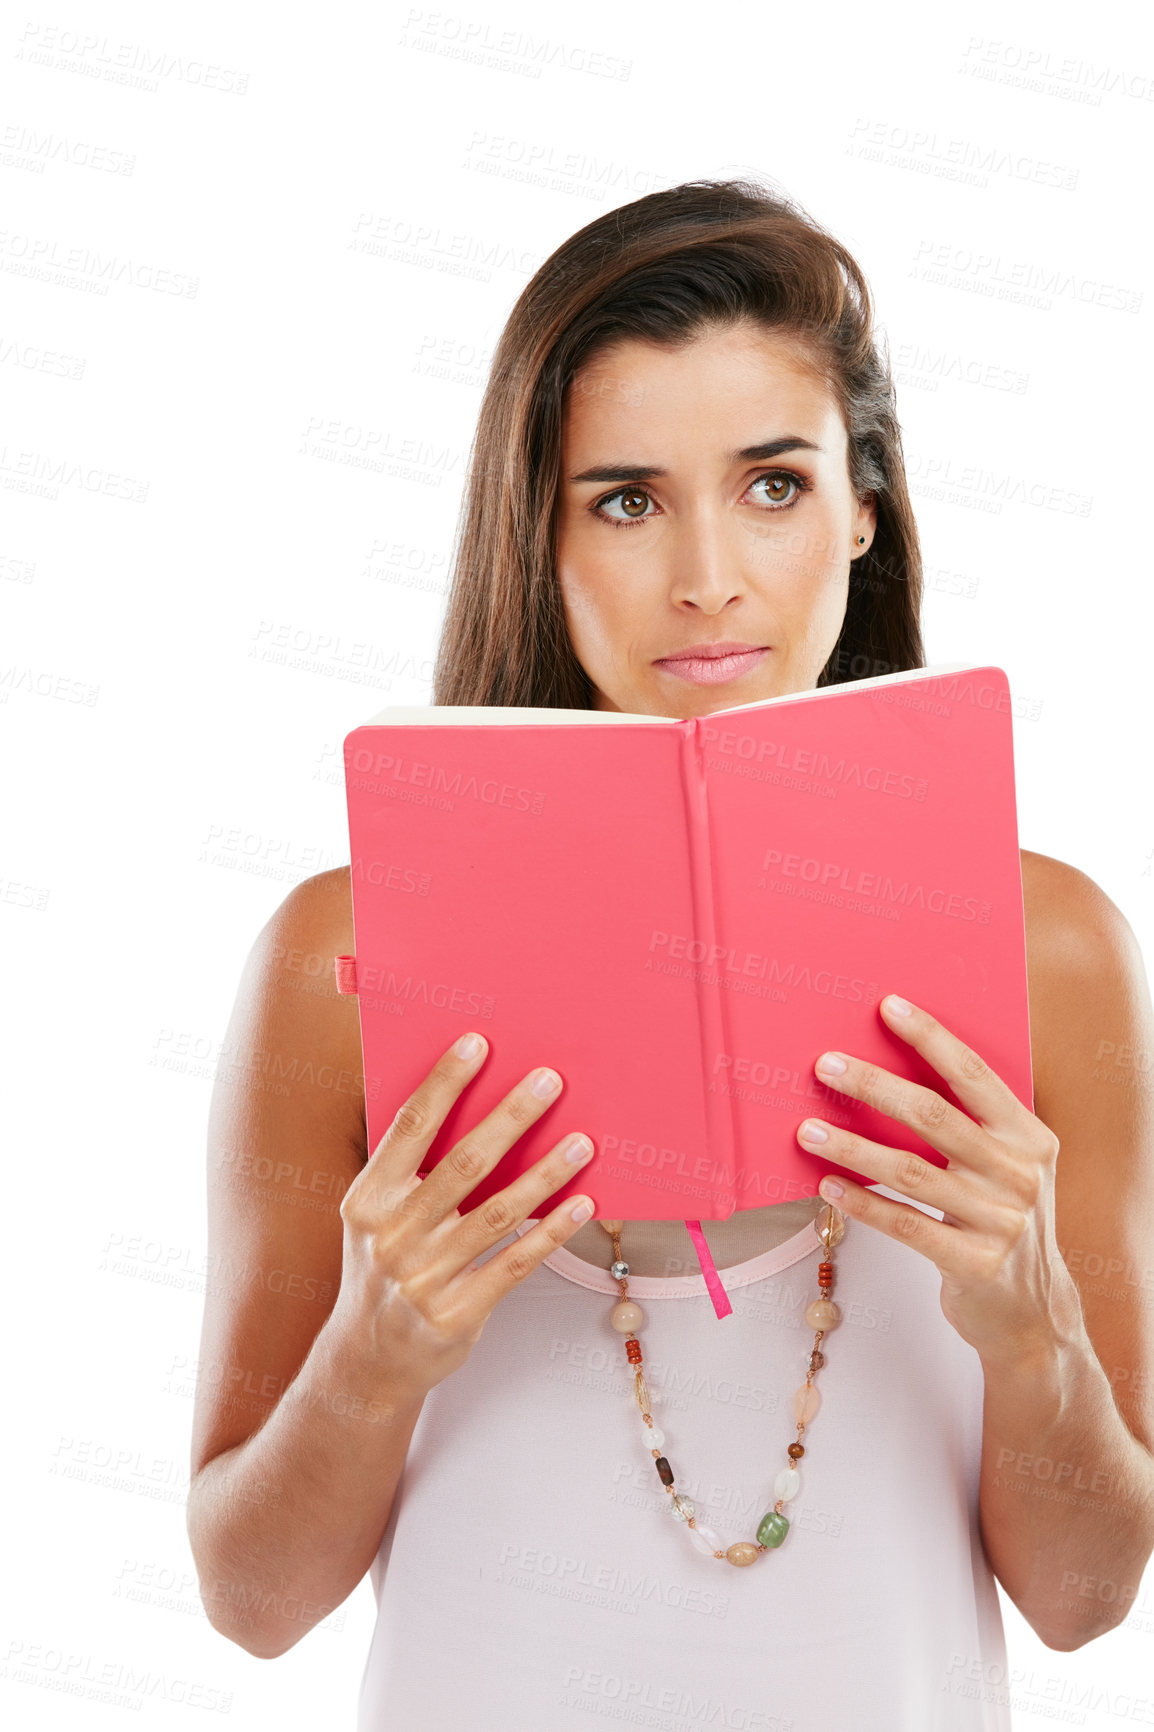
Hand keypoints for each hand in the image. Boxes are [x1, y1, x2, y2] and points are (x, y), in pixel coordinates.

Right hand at [330, 1033, 595, 1396]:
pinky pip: (515, 1264)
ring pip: (497, 1213)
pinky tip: (582, 1205)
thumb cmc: (384, 1270)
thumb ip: (411, 1173)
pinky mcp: (456, 1315)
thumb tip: (475, 1106)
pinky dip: (551, 1232)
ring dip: (545, 1173)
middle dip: (510, 1116)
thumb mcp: (377, 1219)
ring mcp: (423, 1279)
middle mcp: (392, 1236)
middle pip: (462, 1164)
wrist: (366, 1362)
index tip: (477, 1043)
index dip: (444, 1082)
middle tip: (549, 1080)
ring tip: (582, 1142)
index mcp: (368, 1199)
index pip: (410, 1127)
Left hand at [794, 993, 1084, 1369]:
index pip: (974, 1075)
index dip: (930, 1037)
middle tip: (826, 1064)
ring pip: (910, 1172)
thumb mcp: (1006, 1167)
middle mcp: (1018, 1174)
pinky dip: (862, 1202)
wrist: (1034, 1313)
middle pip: (934, 1116)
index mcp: (1029, 1137)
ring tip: (807, 1128)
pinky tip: (827, 1186)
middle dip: (874, 1085)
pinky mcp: (974, 1264)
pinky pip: (905, 1224)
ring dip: (852, 1146)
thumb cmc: (1001, 1220)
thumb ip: (969, 1127)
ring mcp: (999, 1221)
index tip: (888, 1006)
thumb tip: (890, 1070)